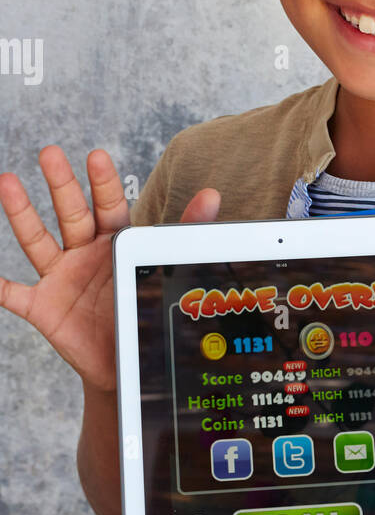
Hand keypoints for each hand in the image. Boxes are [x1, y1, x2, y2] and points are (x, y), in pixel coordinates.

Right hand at [0, 146, 219, 392]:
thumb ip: (184, 232)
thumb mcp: (164, 269)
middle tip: (50, 152)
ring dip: (21, 214)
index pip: (109, 206)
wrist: (125, 361)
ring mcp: (60, 277)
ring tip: (6, 182)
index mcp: (114, 241)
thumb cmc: (142, 308)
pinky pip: (14, 294)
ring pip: (38, 241)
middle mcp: (83, 252)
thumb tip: (212, 195)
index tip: (97, 155)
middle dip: (60, 184)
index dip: (103, 183)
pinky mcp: (43, 306)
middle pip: (70, 213)